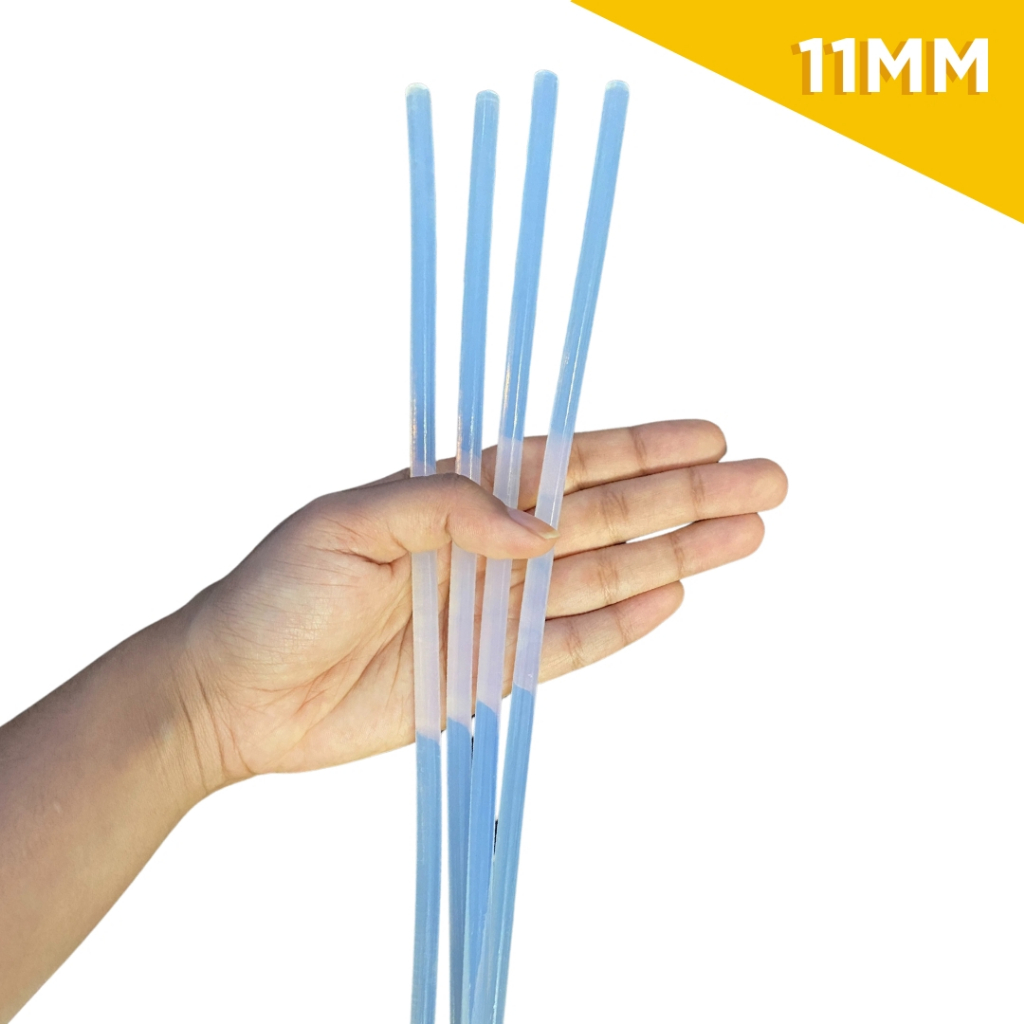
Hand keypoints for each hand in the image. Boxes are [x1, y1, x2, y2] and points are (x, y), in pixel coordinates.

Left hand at [180, 420, 786, 787]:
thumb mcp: (347, 525)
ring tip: (749, 534)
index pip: (566, 463)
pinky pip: (573, 645)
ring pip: (608, 575)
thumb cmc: (278, 594)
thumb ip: (447, 512)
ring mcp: (498, 610)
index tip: (709, 435)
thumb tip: (540, 528)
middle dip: (688, 496)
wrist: (237, 694)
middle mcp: (490, 547)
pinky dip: (625, 624)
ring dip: (679, 553)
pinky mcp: (492, 672)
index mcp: (457, 497)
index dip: (639, 448)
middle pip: (609, 515)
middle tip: (768, 481)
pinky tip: (678, 594)